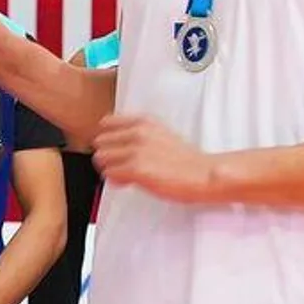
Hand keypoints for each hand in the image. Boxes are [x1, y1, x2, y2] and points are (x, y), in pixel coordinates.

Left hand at [91, 115, 217, 202]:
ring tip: (125, 175)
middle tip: (119, 165)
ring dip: (109, 168)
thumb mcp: (161, 136)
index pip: (106, 123)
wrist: (204, 174)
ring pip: (101, 158)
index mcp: (144, 121)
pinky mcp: (136, 169)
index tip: (113, 149)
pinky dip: (116, 180)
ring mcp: (135, 150)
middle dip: (106, 155)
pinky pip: (110, 174)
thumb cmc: (187, 160)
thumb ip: (139, 136)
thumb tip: (120, 147)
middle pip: (100, 141)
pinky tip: (130, 182)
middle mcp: (137, 132)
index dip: (107, 139)